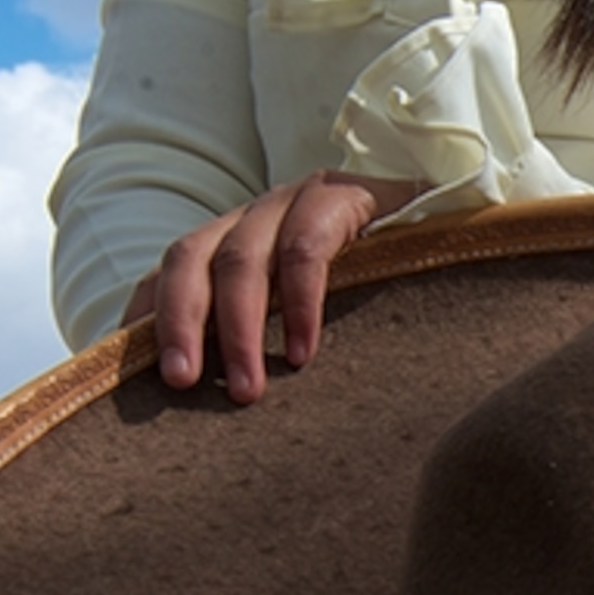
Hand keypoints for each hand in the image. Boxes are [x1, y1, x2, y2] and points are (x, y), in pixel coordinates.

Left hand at [121, 171, 421, 403]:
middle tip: (182, 387)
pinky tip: (304, 353)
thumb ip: (264, 343)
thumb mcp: (308, 323)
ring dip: (239, 329)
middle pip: (190, 258)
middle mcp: (257, 213)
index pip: (173, 270)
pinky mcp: (347, 197)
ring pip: (241, 257)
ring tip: (249, 392)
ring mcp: (299, 199)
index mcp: (236, 240)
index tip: (133, 375)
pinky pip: (307, 247)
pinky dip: (298, 303)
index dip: (149, 316)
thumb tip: (204, 397)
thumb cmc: (387, 297)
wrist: (460, 236)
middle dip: (181, 324)